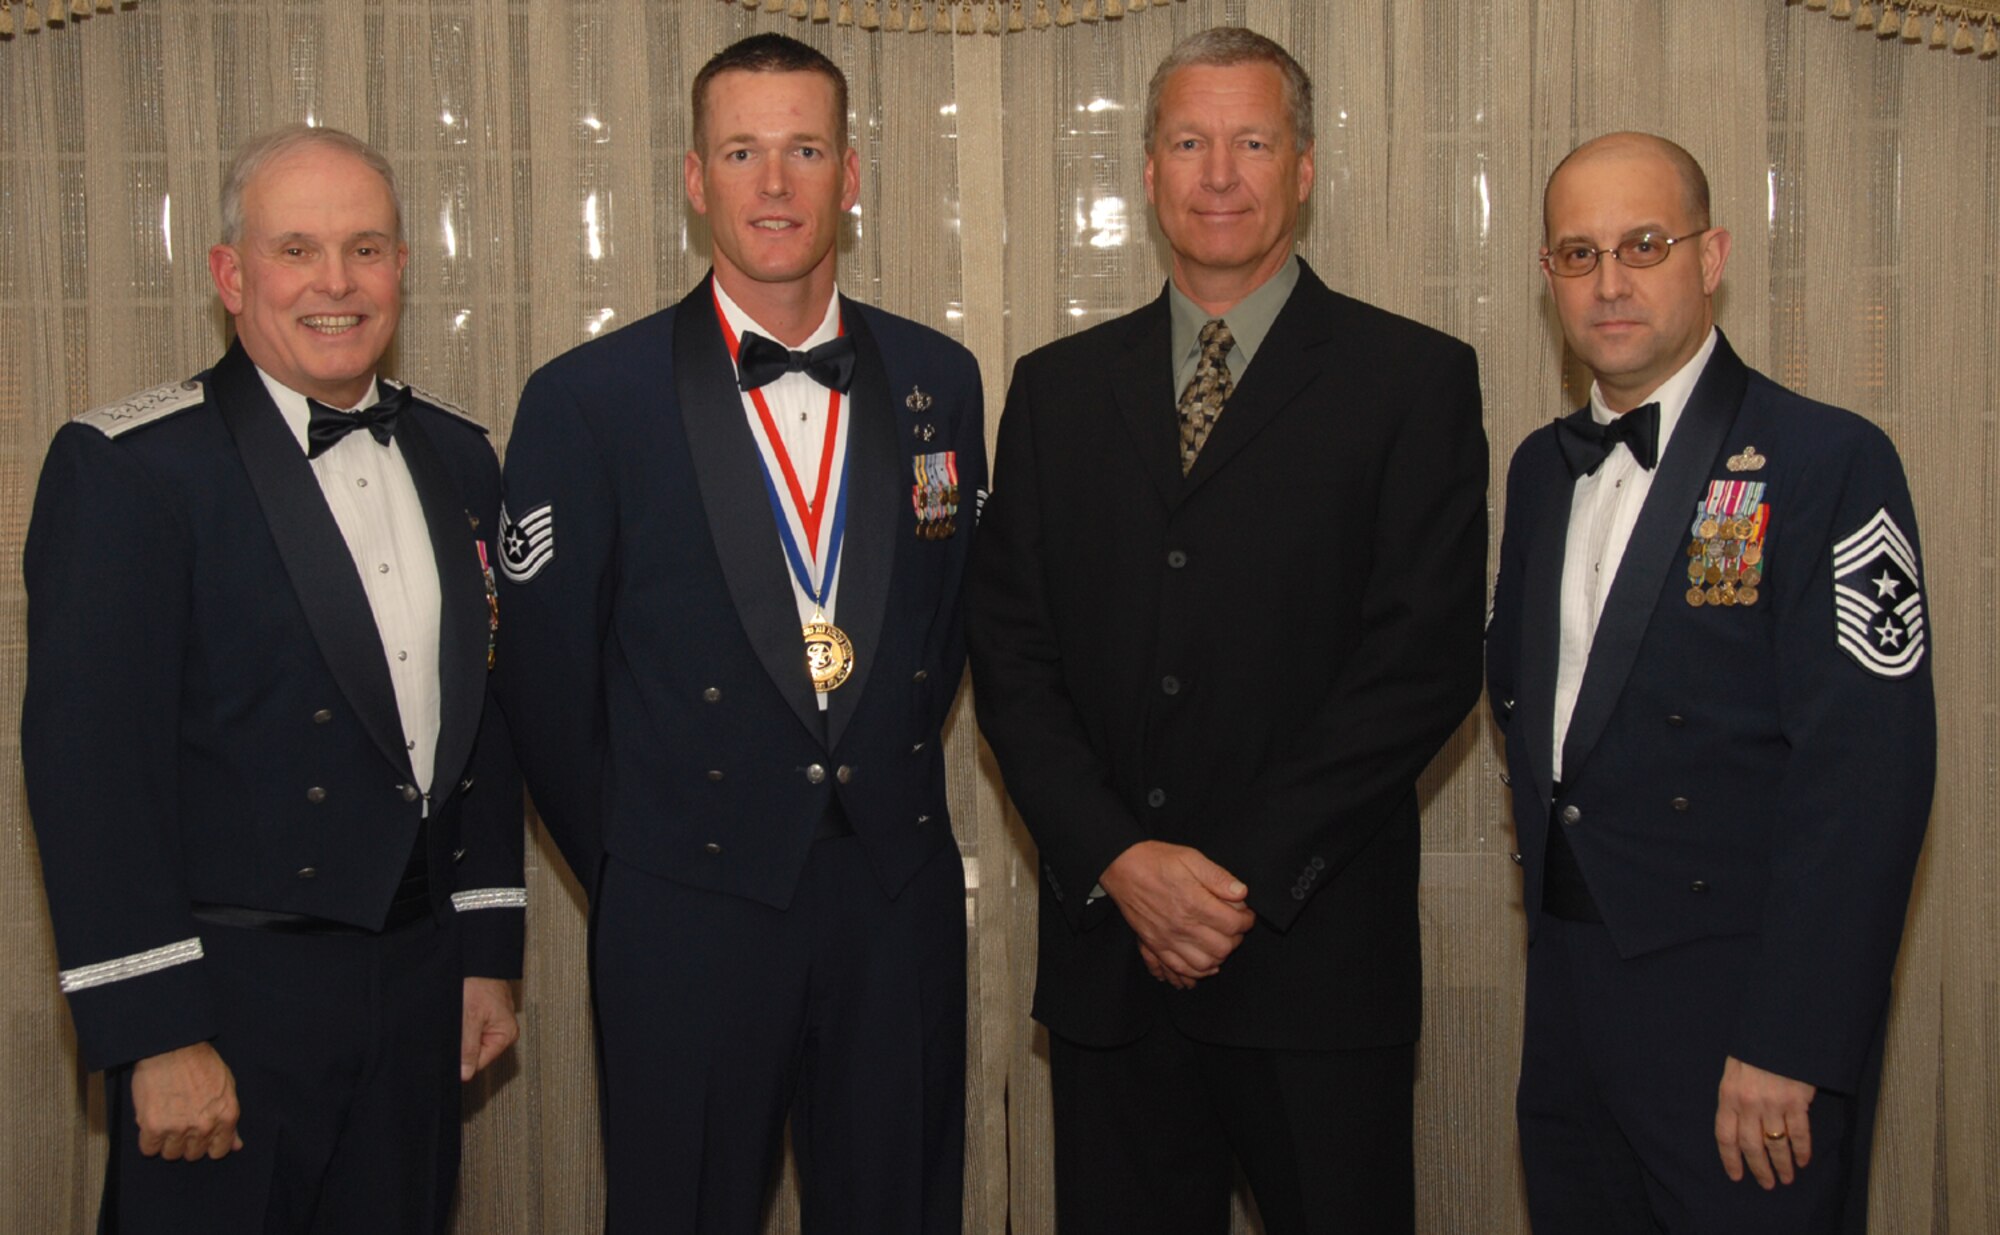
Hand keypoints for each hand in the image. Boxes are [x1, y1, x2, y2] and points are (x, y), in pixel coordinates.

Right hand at [130, 1042, 241, 1160]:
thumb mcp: (226, 1086)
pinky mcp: (154, 1127)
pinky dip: (148, 1140)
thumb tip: (236, 1145)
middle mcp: (205, 1126)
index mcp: (226, 1116)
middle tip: (180, 1122)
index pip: (219, 1150)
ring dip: (167, 1142)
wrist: (172, 1047)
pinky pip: (149, 1149)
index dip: (208, 1144)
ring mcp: (179, 1128)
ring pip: (171, 1154)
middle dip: (187, 1141)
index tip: (200, 1136)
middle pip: (193, 1154)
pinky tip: (151, 1124)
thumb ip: (229, 1118)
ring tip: (166, 1120)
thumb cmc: (200, 1062)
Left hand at [461, 977, 518, 1080]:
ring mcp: (494, 1021)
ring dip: (461, 1032)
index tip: (454, 1047)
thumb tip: (466, 1073)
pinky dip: (462, 1023)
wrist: (477, 960)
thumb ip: (468, 1047)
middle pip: (476, 1051)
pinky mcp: (485, 1014)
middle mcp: (503, 1030)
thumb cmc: (478, 982)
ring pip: (471, 1039)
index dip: (463, 1058)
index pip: (480, 1062)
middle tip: (458, 1026)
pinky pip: (471, 1028)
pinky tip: (461, 1012)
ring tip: (461, 1015)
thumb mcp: (470, 1018)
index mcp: (506, 1034)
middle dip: (462, 1043)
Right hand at [1099, 841, 1254, 986]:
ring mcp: (1167, 938)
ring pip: (1204, 964)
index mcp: (1194, 902)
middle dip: (1235, 938)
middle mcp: (1182, 925)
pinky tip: (1203, 960)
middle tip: (1234, 926)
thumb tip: (1242, 893)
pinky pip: (1180, 969)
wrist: (1122, 867)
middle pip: (1223, 947)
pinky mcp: (1155, 945)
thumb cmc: (1156, 860)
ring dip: (1218, 955)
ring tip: (1220, 941)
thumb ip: (1218, 876)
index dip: (1246, 920)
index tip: (1246, 914)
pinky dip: (1196, 970)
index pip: (1233, 924)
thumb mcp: (1191, 857)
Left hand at [1715, 1055, 1815, 1187]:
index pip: (1725, 1136)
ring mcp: (1773, 1104)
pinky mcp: (1796, 1102)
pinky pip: (1798, 1133)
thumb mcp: (1734, 1070)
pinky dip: (1801, 1150)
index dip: (1730, 1159)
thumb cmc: (1755, 1051)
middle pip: (1751, 1146)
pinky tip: (1803, 1161)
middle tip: (1767, 1184)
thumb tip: (1738, 1123)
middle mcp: (1748, 1104)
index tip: (1736, 1176)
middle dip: (1759, 1169)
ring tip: (1786, 1178)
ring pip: (1776, 1144)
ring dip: (1782, 1165)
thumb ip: (1734, 1097)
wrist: (1779, 1031)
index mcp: (1728, 1095)